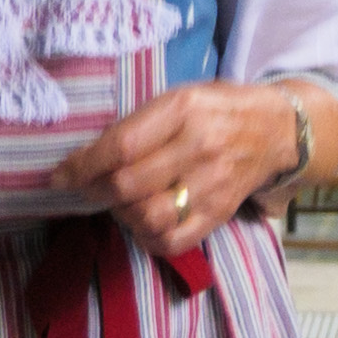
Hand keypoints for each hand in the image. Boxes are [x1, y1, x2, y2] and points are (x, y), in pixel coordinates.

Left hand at [51, 80, 308, 255]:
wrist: (277, 129)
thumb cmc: (217, 109)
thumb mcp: (179, 97)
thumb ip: (140, 123)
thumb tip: (89, 156)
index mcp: (183, 110)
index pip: (121, 145)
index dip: (83, 166)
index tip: (60, 175)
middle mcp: (198, 147)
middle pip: (129, 185)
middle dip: (95, 192)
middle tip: (85, 189)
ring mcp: (212, 184)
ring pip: (148, 217)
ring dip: (122, 215)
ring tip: (120, 203)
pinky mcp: (220, 212)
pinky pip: (174, 240)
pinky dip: (148, 238)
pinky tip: (142, 224)